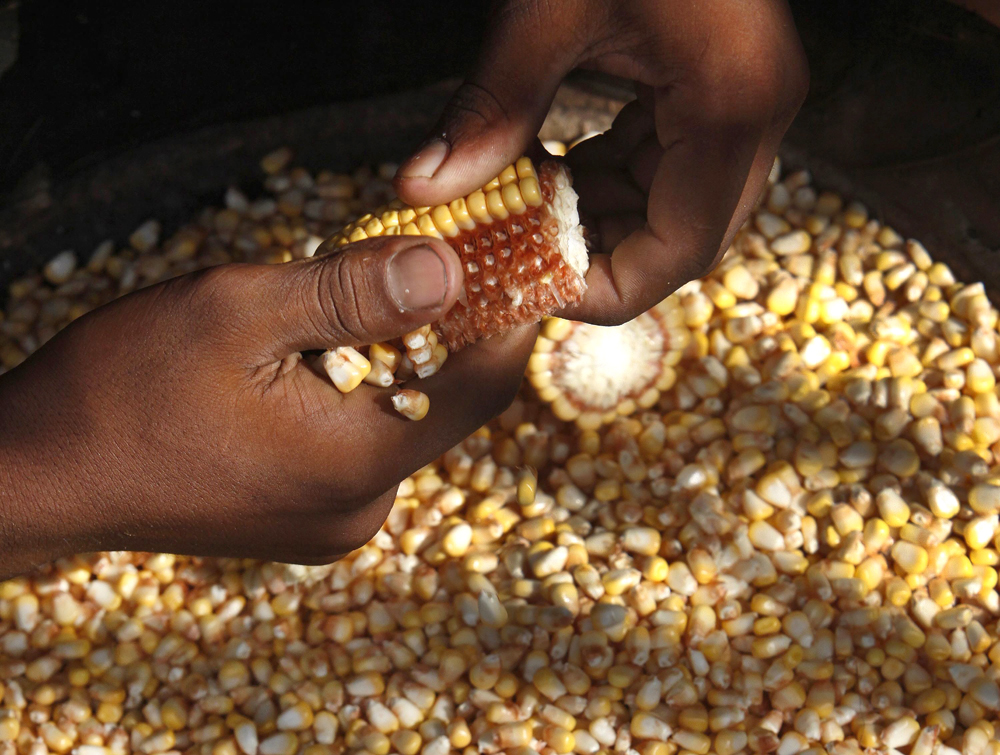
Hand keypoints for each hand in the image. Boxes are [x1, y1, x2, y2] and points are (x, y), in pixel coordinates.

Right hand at [0, 237, 534, 575]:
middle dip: (434, 331)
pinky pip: (355, 446)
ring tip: (339, 307)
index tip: (515, 262)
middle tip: (417, 261)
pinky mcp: (301, 522)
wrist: (35, 474)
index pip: (480, 390)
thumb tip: (452, 269)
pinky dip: (351, 394)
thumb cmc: (121, 391)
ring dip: (385, 359)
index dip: (506, 320)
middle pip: (438, 404)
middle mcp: (358, 511)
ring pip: (393, 421)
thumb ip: (355, 292)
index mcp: (359, 465)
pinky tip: (307, 359)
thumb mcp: (240, 313)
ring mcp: (330, 524)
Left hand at [394, 0, 808, 324]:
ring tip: (531, 210)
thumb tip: (423, 190)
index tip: (534, 289)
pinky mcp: (729, 83)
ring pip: (682, 206)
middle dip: (601, 257)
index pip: (680, 252)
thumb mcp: (544, 10)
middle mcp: (759, 112)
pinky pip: (677, 164)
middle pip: (687, 239)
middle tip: (523, 254)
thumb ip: (490, 110)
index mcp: (732, 103)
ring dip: (605, 219)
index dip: (605, 291)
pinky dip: (618, 179)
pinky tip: (561, 166)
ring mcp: (751, 97)